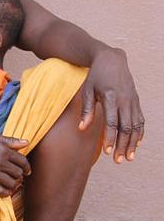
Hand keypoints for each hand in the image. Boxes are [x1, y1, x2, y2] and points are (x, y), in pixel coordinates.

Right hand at [0, 133, 30, 196]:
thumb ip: (10, 140)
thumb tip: (26, 142)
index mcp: (3, 150)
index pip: (23, 162)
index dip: (27, 167)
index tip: (26, 171)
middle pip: (18, 173)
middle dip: (19, 175)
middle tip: (16, 177)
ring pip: (11, 183)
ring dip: (13, 184)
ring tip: (10, 183)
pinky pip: (0, 191)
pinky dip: (5, 192)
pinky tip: (5, 190)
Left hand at [79, 48, 143, 162]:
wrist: (111, 60)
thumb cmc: (95, 76)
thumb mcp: (87, 90)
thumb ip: (86, 110)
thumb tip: (81, 129)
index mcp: (111, 97)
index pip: (112, 122)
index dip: (110, 138)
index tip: (106, 152)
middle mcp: (125, 100)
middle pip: (126, 127)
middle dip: (123, 145)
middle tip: (118, 161)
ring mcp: (133, 100)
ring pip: (135, 125)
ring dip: (133, 143)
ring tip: (129, 157)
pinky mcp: (136, 101)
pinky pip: (140, 119)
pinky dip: (140, 132)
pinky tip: (137, 143)